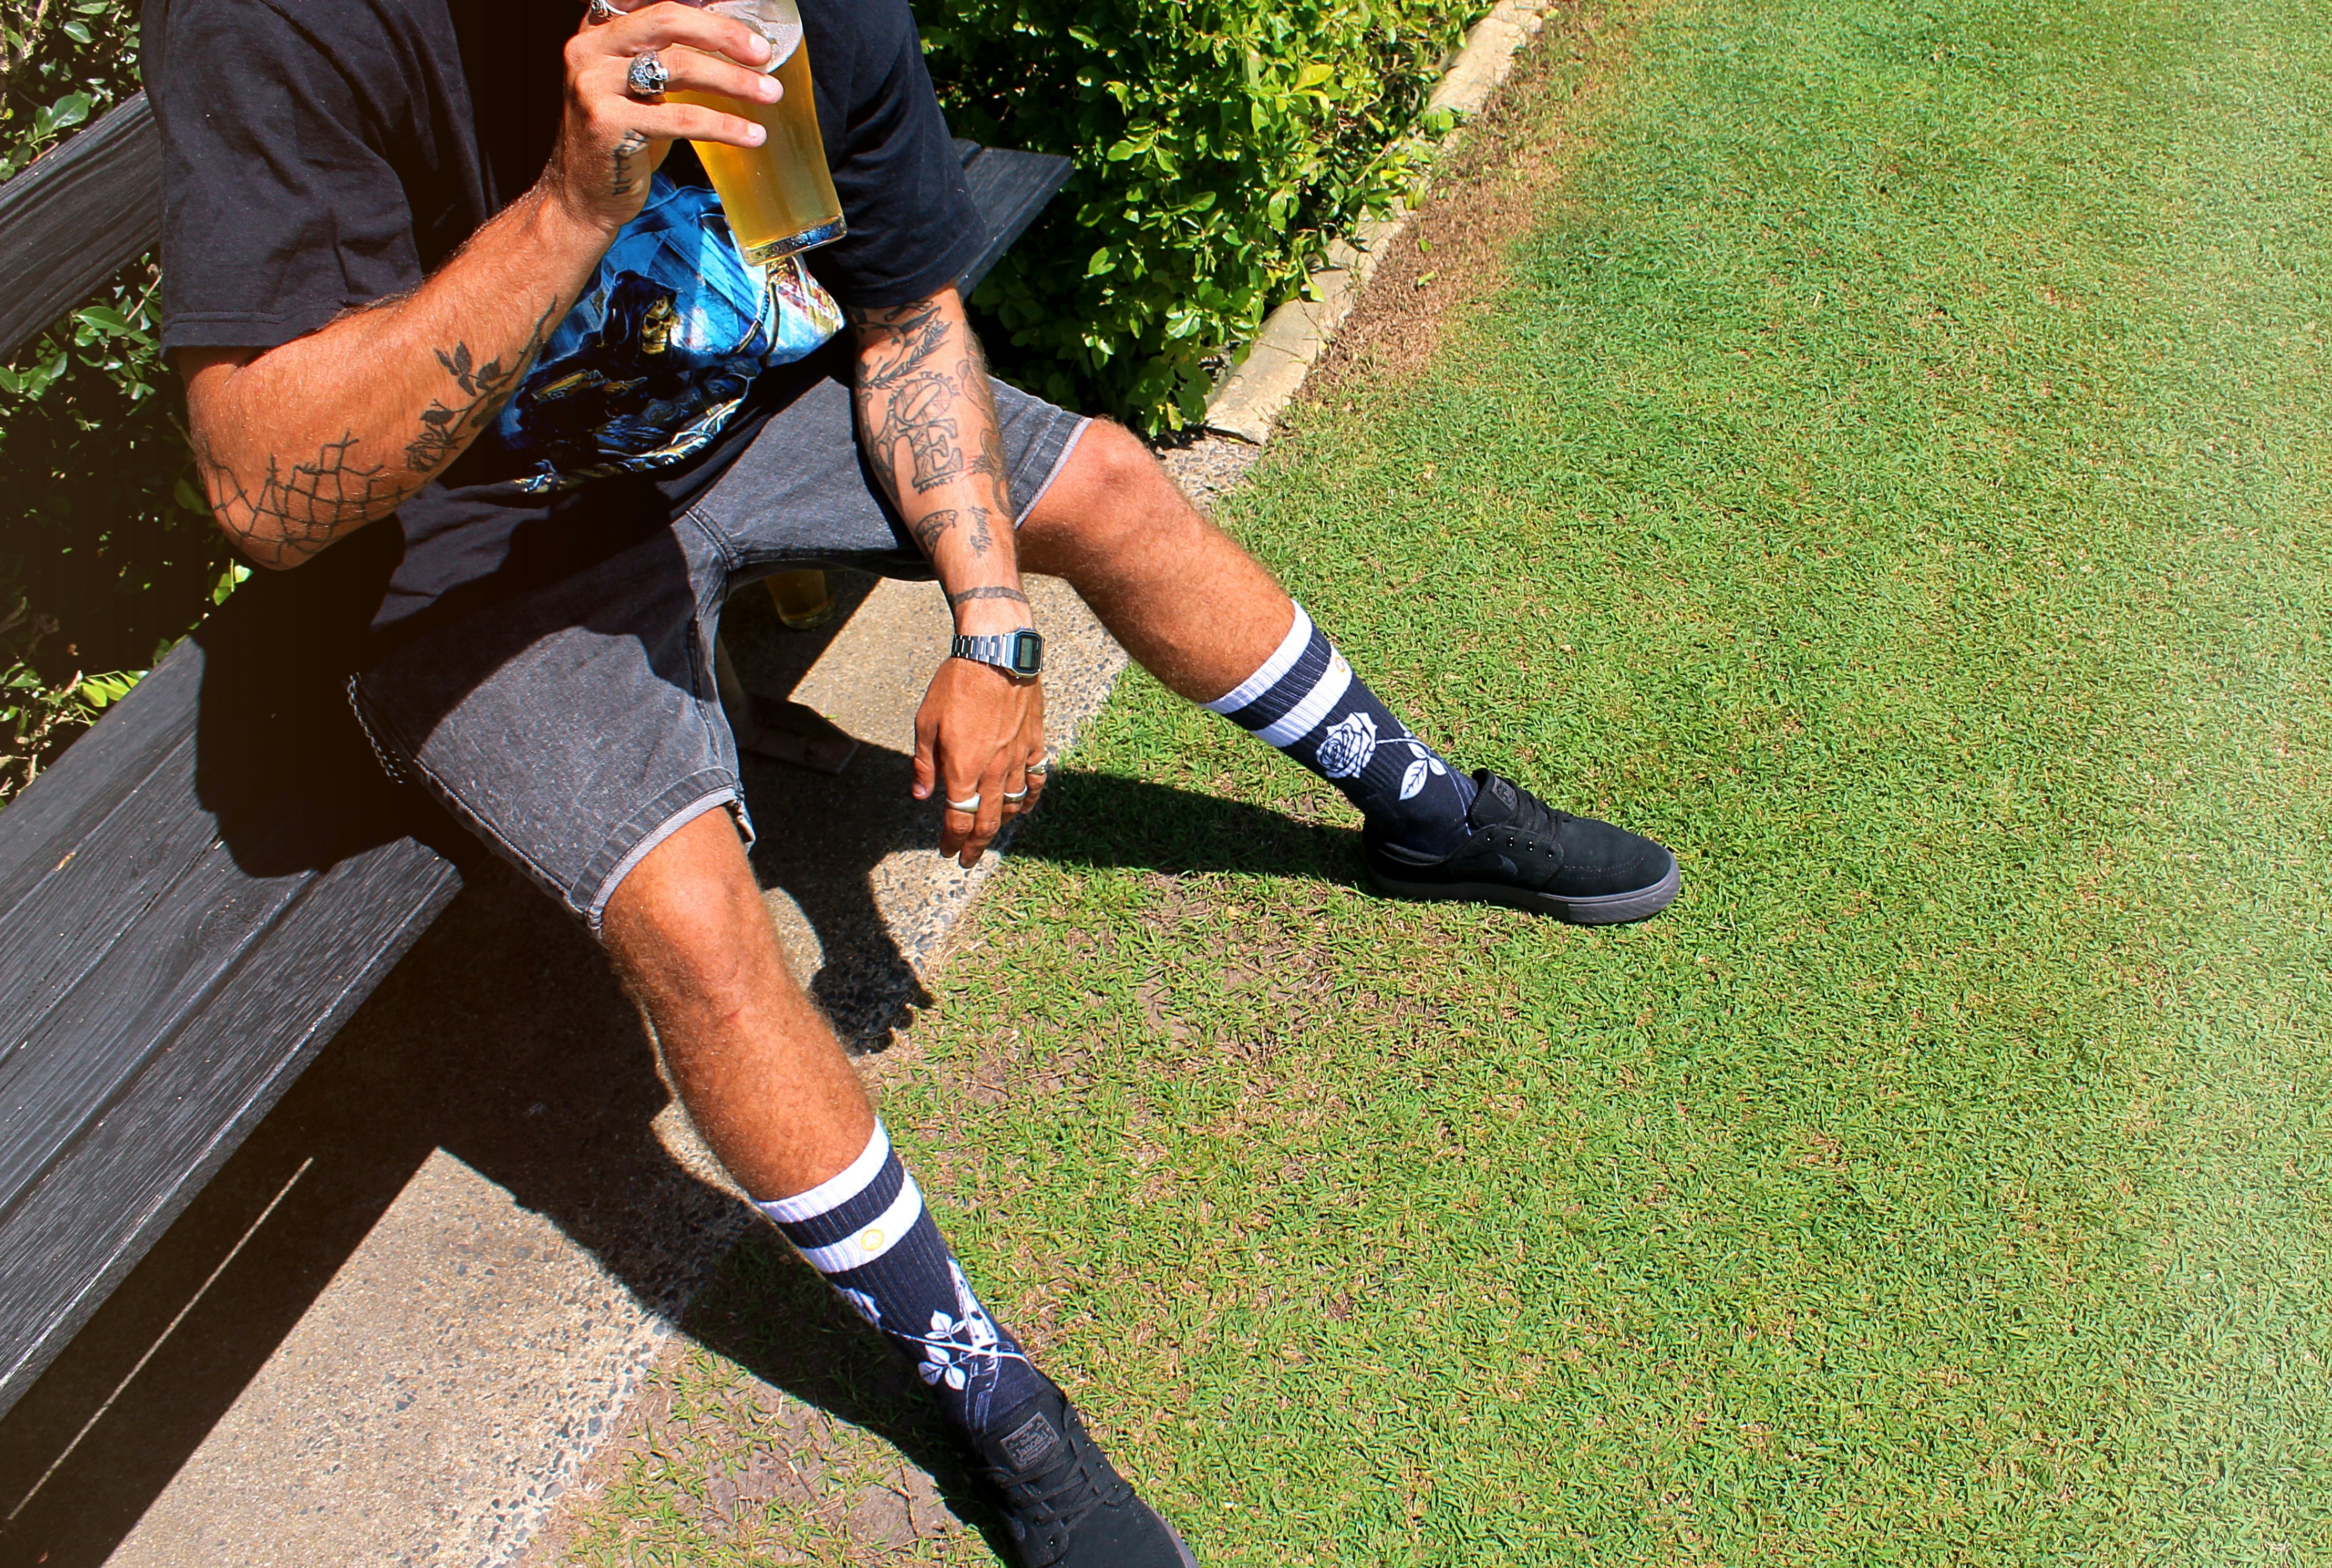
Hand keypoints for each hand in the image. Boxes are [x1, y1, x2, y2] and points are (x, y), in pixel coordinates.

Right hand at [541, 0, 778, 235]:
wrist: (582, 197)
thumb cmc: (622, 138)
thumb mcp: (638, 87)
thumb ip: (666, 56)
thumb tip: (732, 39)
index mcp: (599, 31)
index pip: (654, 2)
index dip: (700, 4)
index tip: (741, 13)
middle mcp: (590, 49)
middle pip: (667, 19)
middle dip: (722, 33)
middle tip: (762, 52)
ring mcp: (594, 84)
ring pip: (679, 66)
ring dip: (733, 80)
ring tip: (770, 92)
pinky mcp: (607, 124)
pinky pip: (681, 118)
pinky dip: (724, 126)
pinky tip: (752, 135)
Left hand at [913, 658, 1046, 867]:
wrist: (996, 653)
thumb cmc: (955, 684)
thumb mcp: (926, 722)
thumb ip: (925, 764)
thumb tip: (922, 796)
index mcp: (962, 768)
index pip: (958, 818)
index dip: (952, 840)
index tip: (947, 852)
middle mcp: (993, 770)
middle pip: (987, 821)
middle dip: (976, 846)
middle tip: (968, 859)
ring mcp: (1018, 758)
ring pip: (1013, 805)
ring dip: (1000, 825)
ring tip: (990, 834)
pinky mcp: (1035, 742)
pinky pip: (1037, 779)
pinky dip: (1030, 799)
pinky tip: (1023, 808)